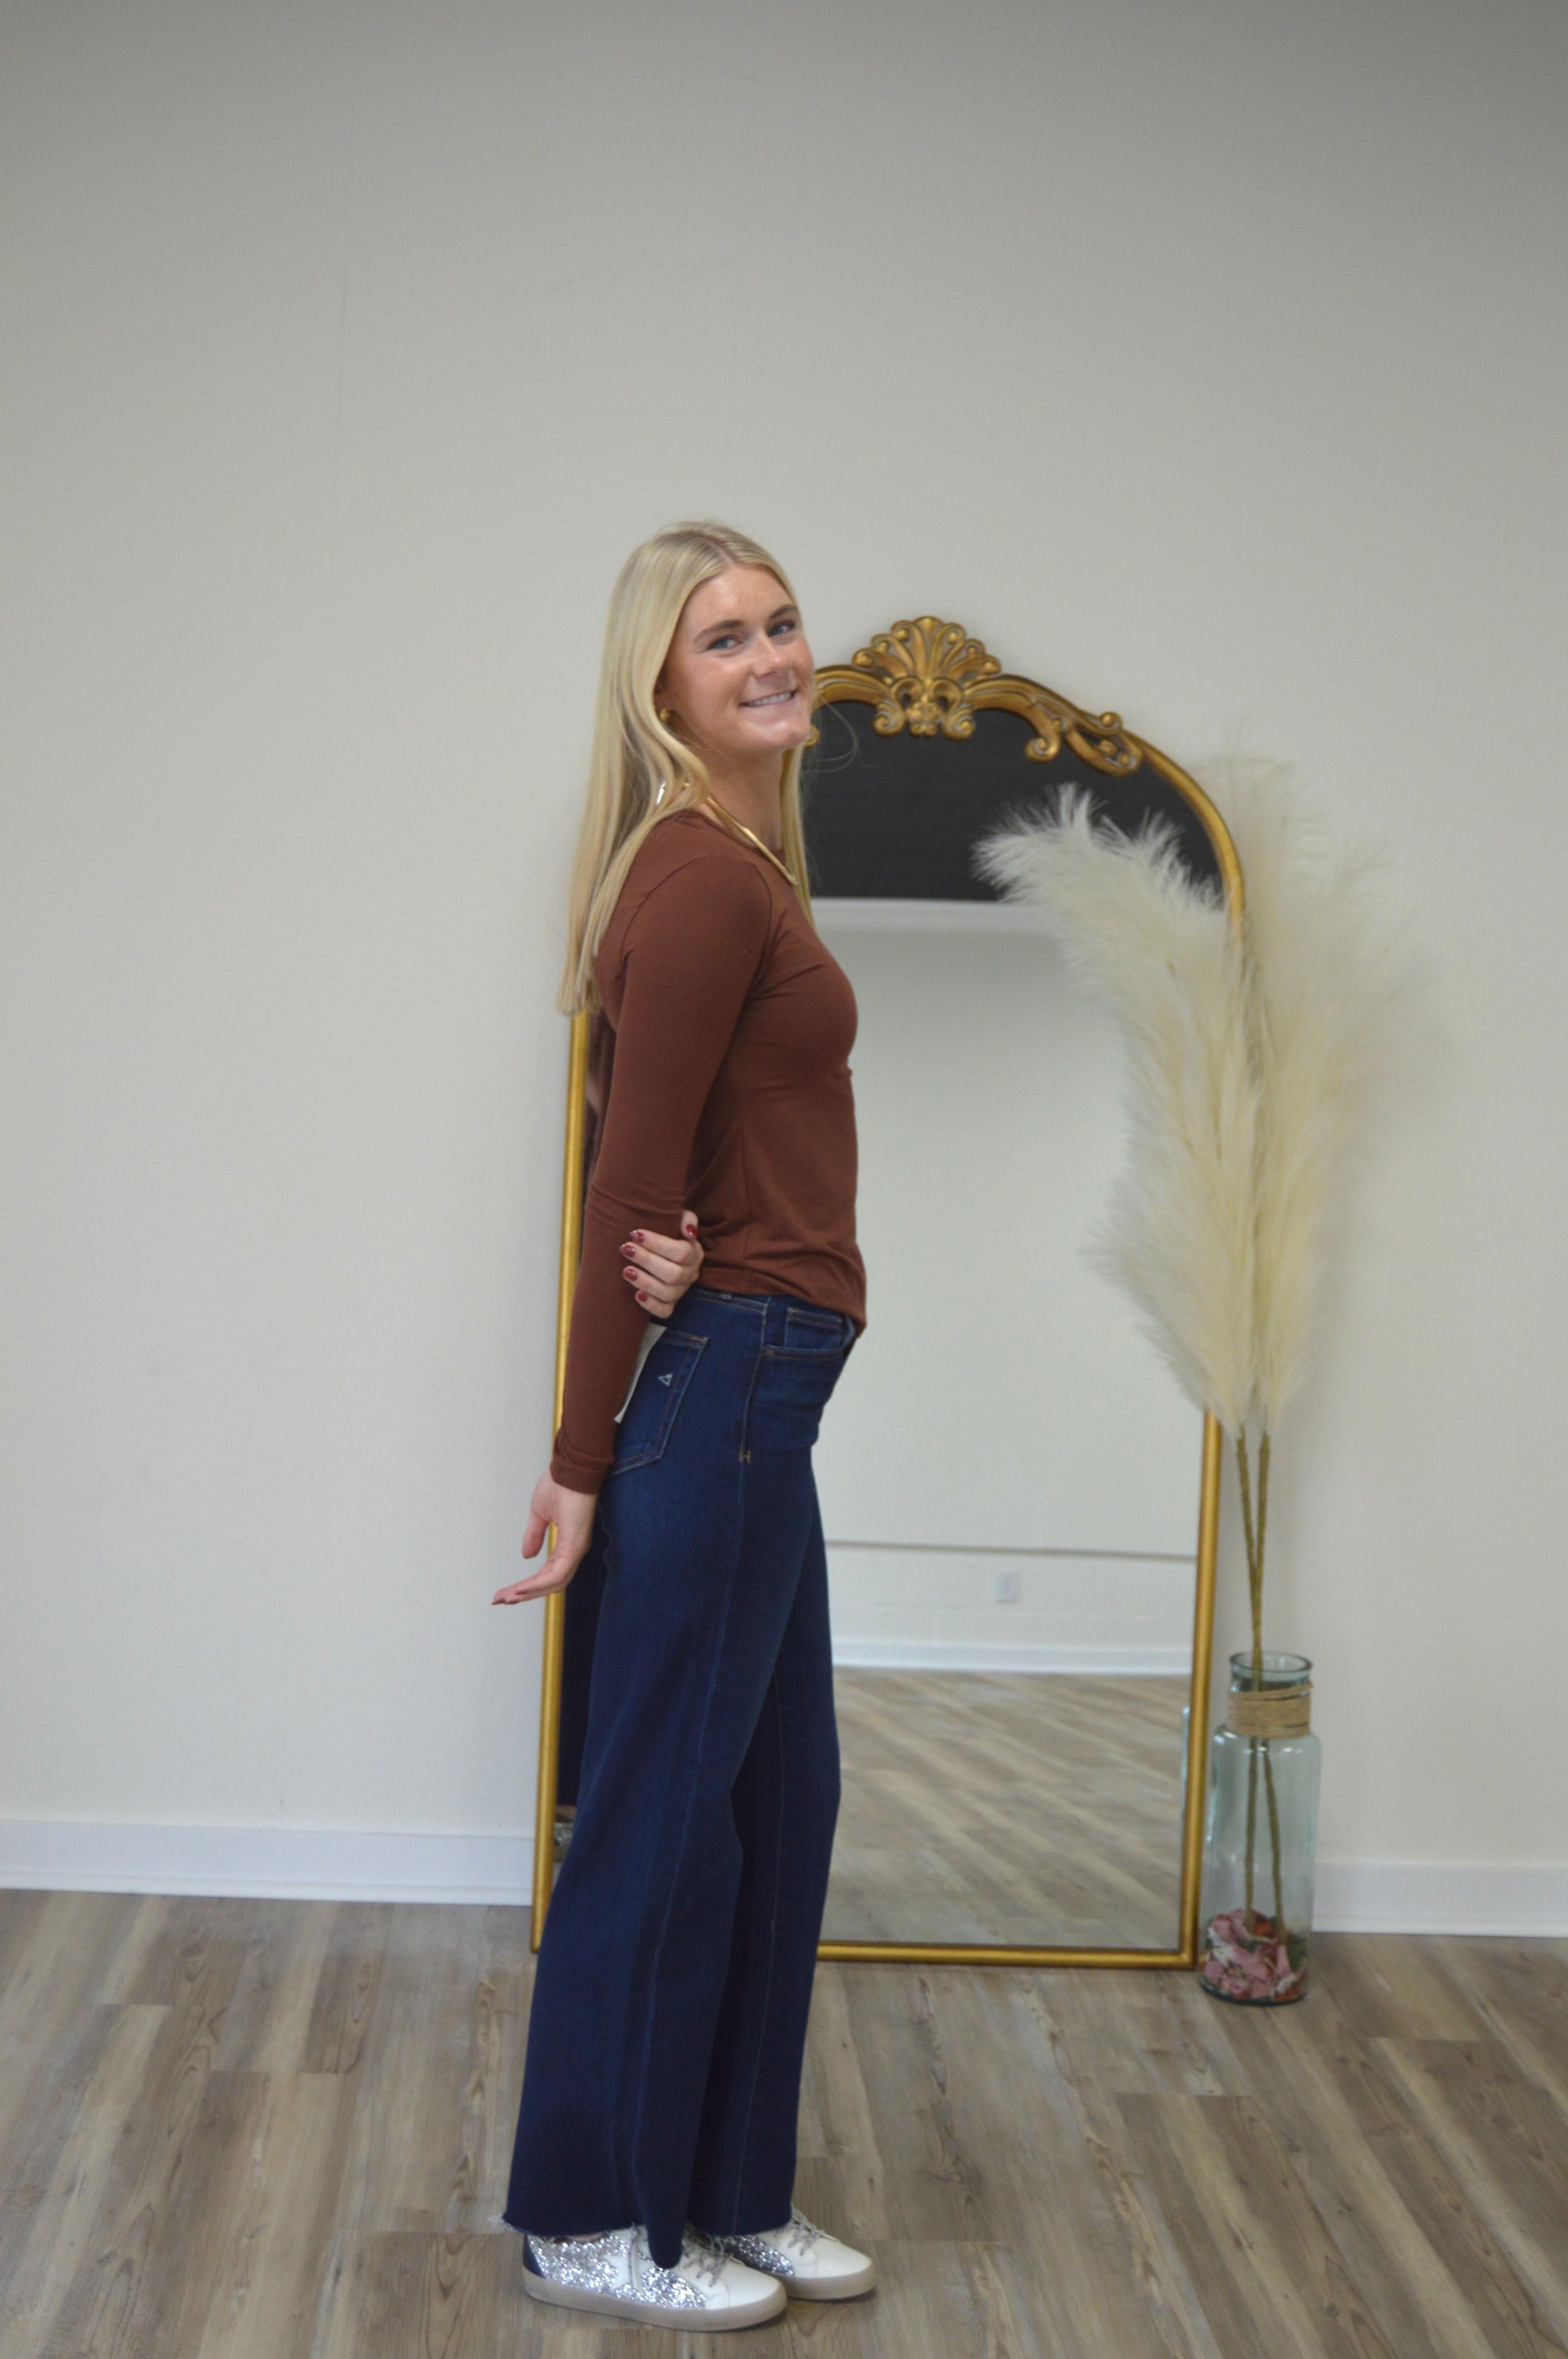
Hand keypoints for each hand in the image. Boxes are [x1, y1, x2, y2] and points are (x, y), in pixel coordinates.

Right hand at [493, 1473, 597, 1601]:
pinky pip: (556, 1574)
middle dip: (523, 1594)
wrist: (570, 1467)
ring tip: (507, 1598)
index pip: (546, 1574)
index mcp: (567, 1545)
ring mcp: (576, 1550)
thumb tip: (526, 1556)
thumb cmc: (560, 1484)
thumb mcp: (540, 1514)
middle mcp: (573, 1551)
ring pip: (553, 1584)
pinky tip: (520, 1589)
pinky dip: (538, 1584)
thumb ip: (534, 1536)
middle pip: (548, 1584)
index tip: (504, 1593)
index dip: (525, 1586)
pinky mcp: (575, 1546)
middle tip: (499, 1600)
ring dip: (528, 1593)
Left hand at [619, 1209, 703, 1317]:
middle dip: (647, 1261)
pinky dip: (651, 1305)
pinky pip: (664, 1311)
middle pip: (673, 1274)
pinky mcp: (670, 1305)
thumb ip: (685, 1218)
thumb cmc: (666, 1232)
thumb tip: (688, 1231)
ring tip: (626, 1271)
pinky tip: (637, 1295)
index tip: (635, 1233)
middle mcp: (691, 1274)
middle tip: (625, 1249)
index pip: (681, 1252)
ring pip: (668, 1293)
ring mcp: (681, 1291)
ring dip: (645, 1282)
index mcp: (694, 1253)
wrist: (657, 1251)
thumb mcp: (677, 1219)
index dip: (658, 1244)